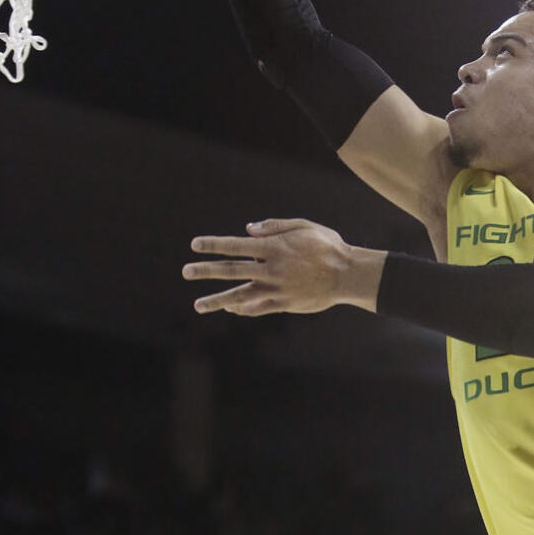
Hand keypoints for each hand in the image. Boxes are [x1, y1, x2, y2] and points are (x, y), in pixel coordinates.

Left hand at [181, 218, 381, 315]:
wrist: (348, 274)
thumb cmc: (328, 246)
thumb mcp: (304, 226)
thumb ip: (275, 226)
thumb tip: (248, 229)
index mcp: (274, 247)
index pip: (236, 245)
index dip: (214, 244)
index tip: (195, 244)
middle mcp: (270, 269)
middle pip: (231, 270)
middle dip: (206, 270)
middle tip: (186, 271)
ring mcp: (276, 288)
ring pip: (240, 295)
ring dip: (216, 300)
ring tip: (198, 305)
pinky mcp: (284, 303)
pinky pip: (257, 308)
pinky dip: (241, 309)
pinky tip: (230, 308)